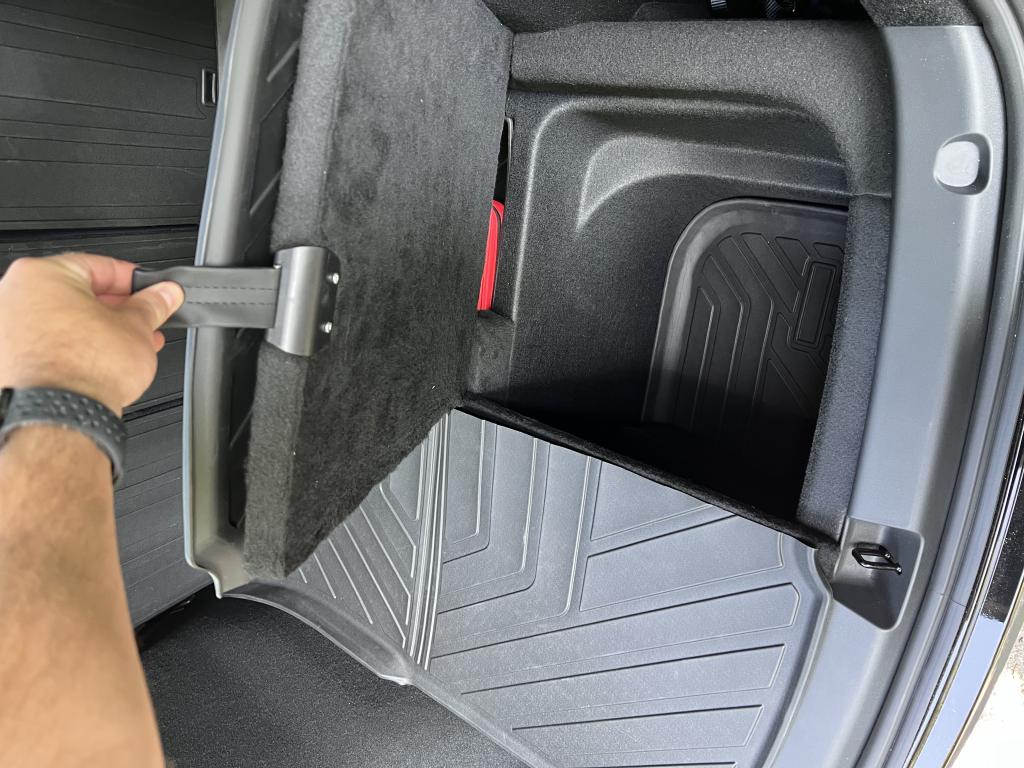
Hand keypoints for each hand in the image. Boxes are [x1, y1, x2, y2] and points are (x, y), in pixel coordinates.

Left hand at [0, 254, 183, 415]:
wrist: (58, 414)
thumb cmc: (83, 367)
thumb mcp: (136, 328)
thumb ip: (152, 305)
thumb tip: (165, 294)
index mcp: (40, 274)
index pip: (97, 266)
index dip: (132, 280)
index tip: (150, 291)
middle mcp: (12, 296)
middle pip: (75, 294)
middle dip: (115, 309)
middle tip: (143, 319)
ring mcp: (4, 330)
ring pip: (59, 320)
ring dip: (96, 330)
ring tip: (127, 345)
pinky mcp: (5, 360)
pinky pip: (45, 344)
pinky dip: (72, 348)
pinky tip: (99, 361)